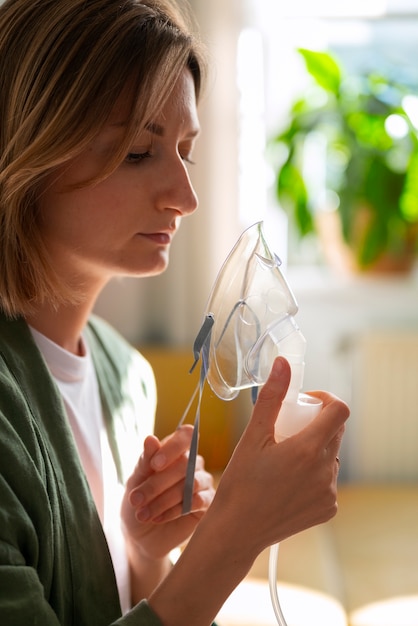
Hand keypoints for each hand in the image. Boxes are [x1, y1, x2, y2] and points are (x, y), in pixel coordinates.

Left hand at [121, 425, 214, 561]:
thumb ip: (145, 461)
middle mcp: (193, 462)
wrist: (141, 536)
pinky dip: (174, 510)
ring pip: (191, 483)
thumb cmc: (138, 501)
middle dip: (157, 483)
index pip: (186, 434)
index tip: (155, 464)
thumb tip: (150, 438)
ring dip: (164, 499)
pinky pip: (198, 502)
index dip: (173, 447)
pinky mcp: (208, 504)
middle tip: (136, 499)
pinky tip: (158, 518)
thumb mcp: (135, 481)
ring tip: (143, 514)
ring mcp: (202, 482)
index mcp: (175, 451)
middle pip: (186, 463)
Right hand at [211, 356, 348, 557]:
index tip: (306, 403)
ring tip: (284, 458)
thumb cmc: (240, 482)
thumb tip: (283, 364)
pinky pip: (328, 479)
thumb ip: (271, 397)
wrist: (237, 530)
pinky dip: (314, 473)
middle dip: (315, 422)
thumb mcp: (252, 436)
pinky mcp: (327, 508)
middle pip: (334, 431)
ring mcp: (329, 492)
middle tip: (286, 430)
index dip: (325, 399)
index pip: (339, 410)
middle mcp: (325, 471)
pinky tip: (289, 480)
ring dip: (315, 448)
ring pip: (331, 455)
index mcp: (308, 450)